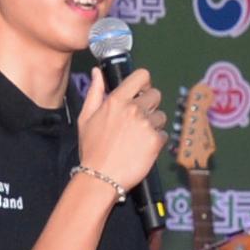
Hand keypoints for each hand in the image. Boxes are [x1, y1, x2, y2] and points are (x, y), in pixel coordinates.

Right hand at [76, 66, 165, 192]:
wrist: (100, 177)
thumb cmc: (91, 149)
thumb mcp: (86, 118)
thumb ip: (94, 92)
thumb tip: (97, 72)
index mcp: (117, 100)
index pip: (142, 76)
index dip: (144, 83)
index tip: (142, 92)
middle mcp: (133, 109)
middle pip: (156, 95)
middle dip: (150, 106)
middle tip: (139, 120)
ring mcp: (146, 124)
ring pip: (161, 116)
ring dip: (153, 125)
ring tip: (138, 139)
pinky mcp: (155, 140)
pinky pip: (163, 134)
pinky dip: (156, 141)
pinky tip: (142, 149)